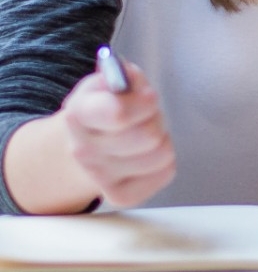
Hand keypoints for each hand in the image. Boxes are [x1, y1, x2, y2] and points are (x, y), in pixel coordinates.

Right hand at [58, 65, 175, 208]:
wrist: (81, 145)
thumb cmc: (103, 107)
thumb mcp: (108, 81)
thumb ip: (122, 75)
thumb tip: (131, 82)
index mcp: (78, 114)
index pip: (119, 114)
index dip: (145, 102)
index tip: (149, 96)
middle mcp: (83, 150)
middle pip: (149, 135)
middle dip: (155, 119)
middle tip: (144, 116)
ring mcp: (99, 177)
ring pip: (161, 154)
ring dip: (161, 139)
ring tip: (143, 134)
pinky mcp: (119, 196)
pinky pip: (165, 172)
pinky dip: (163, 162)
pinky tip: (144, 154)